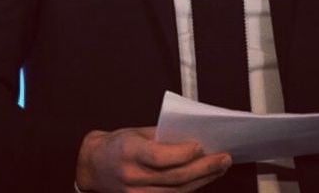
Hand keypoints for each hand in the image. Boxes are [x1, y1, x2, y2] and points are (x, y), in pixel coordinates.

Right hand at [75, 126, 231, 191]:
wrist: (93, 166)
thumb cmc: (119, 143)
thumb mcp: (137, 132)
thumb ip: (162, 137)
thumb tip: (194, 138)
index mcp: (129, 151)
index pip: (158, 156)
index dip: (181, 153)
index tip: (200, 145)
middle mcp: (132, 176)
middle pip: (174, 177)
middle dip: (203, 168)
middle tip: (224, 157)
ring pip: (176, 191)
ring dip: (203, 179)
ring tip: (221, 166)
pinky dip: (191, 188)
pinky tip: (205, 178)